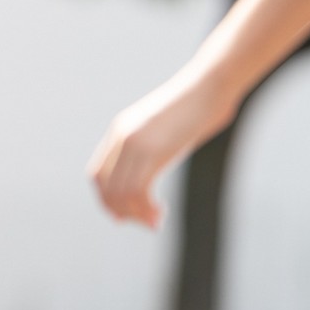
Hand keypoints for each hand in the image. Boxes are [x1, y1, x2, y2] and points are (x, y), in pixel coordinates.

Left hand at [88, 69, 238, 228]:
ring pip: (120, 192)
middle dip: (121, 211)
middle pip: (106, 186)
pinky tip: (160, 214)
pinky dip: (146, 209)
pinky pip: (137, 190)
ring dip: (136, 214)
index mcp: (120, 130)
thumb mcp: (168, 127)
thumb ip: (157, 144)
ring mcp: (135, 142)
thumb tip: (160, 160)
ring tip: (155, 222)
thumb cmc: (198, 105)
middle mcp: (122, 136)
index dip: (107, 199)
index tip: (125, 216)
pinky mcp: (153, 150)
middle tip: (146, 224)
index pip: (98, 174)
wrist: (210, 85)